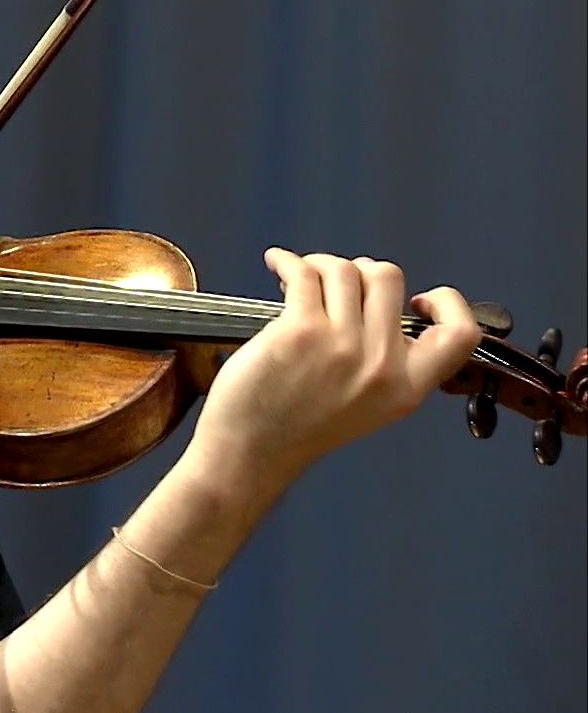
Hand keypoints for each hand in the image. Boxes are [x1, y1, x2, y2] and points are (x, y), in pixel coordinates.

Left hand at [189, 249, 482, 488]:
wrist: (252, 452)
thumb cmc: (298, 426)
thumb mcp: (370, 405)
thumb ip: (389, 362)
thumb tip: (384, 304)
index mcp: (407, 387)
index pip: (460, 334)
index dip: (447, 303)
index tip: (418, 296)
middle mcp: (381, 365)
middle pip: (388, 278)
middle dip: (361, 270)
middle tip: (339, 281)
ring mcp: (341, 346)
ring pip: (345, 270)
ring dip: (321, 264)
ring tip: (302, 276)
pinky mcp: (300, 332)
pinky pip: (304, 273)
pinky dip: (288, 260)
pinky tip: (279, 263)